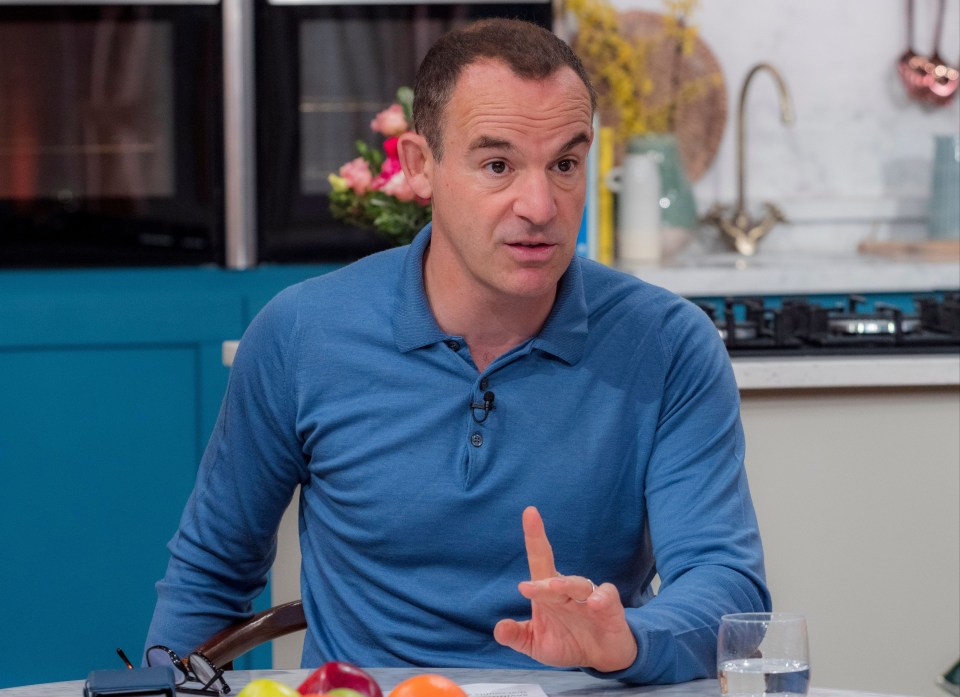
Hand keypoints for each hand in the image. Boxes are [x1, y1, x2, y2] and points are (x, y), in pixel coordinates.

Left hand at [493, 506, 637, 672]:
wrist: (601, 659)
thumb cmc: (567, 642)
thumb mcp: (536, 644)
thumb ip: (517, 636)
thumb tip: (499, 629)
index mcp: (548, 593)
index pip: (539, 560)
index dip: (535, 537)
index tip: (529, 512)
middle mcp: (567, 590)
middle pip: (554, 577)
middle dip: (542, 583)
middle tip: (527, 588)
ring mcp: (589, 597)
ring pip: (578, 584)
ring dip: (567, 585)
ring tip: (555, 589)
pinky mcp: (609, 608)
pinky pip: (607, 596)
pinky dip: (601, 597)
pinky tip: (594, 603)